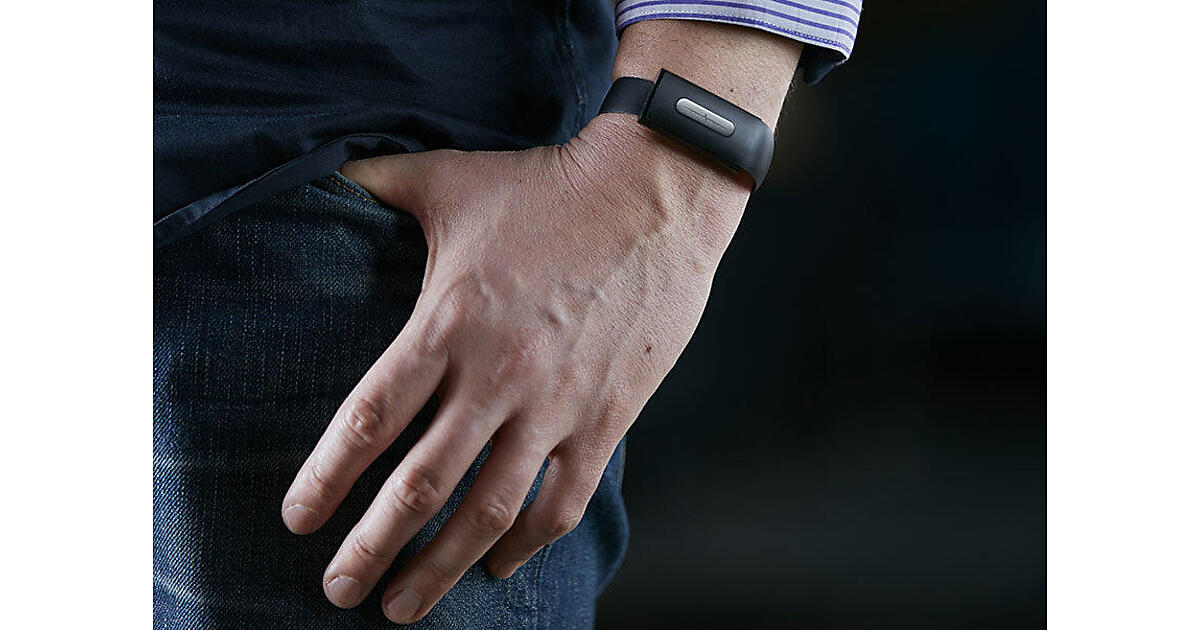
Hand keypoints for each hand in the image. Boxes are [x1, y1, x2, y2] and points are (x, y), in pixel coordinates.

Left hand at [280, 114, 749, 622]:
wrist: (656, 193)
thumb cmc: (547, 188)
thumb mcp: (450, 179)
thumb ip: (377, 183)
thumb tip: (322, 172)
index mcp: (450, 321)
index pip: (371, 419)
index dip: (327, 478)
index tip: (298, 521)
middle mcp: (499, 374)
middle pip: (422, 484)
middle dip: (372, 548)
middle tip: (339, 590)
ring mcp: (558, 403)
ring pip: (490, 510)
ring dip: (442, 567)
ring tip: (404, 606)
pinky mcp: (607, 416)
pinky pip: (562, 499)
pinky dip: (527, 543)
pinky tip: (497, 565)